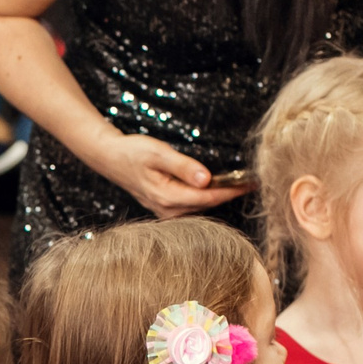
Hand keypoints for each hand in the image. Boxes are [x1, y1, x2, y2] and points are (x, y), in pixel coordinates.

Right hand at [90, 131, 253, 217]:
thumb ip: (184, 166)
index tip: (252, 183)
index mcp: (167, 197)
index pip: (208, 197)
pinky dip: (205, 198)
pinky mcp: (165, 208)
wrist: (110, 158)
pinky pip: (191, 206)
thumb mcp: (159, 153)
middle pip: (207, 205)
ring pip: (200, 207)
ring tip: (238, 183)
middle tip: (251, 181)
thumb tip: (207, 180)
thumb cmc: (133, 152)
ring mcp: (166, 211)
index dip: (232, 191)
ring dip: (217, 196)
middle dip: (228, 194)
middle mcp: (167, 209)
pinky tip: (214, 187)